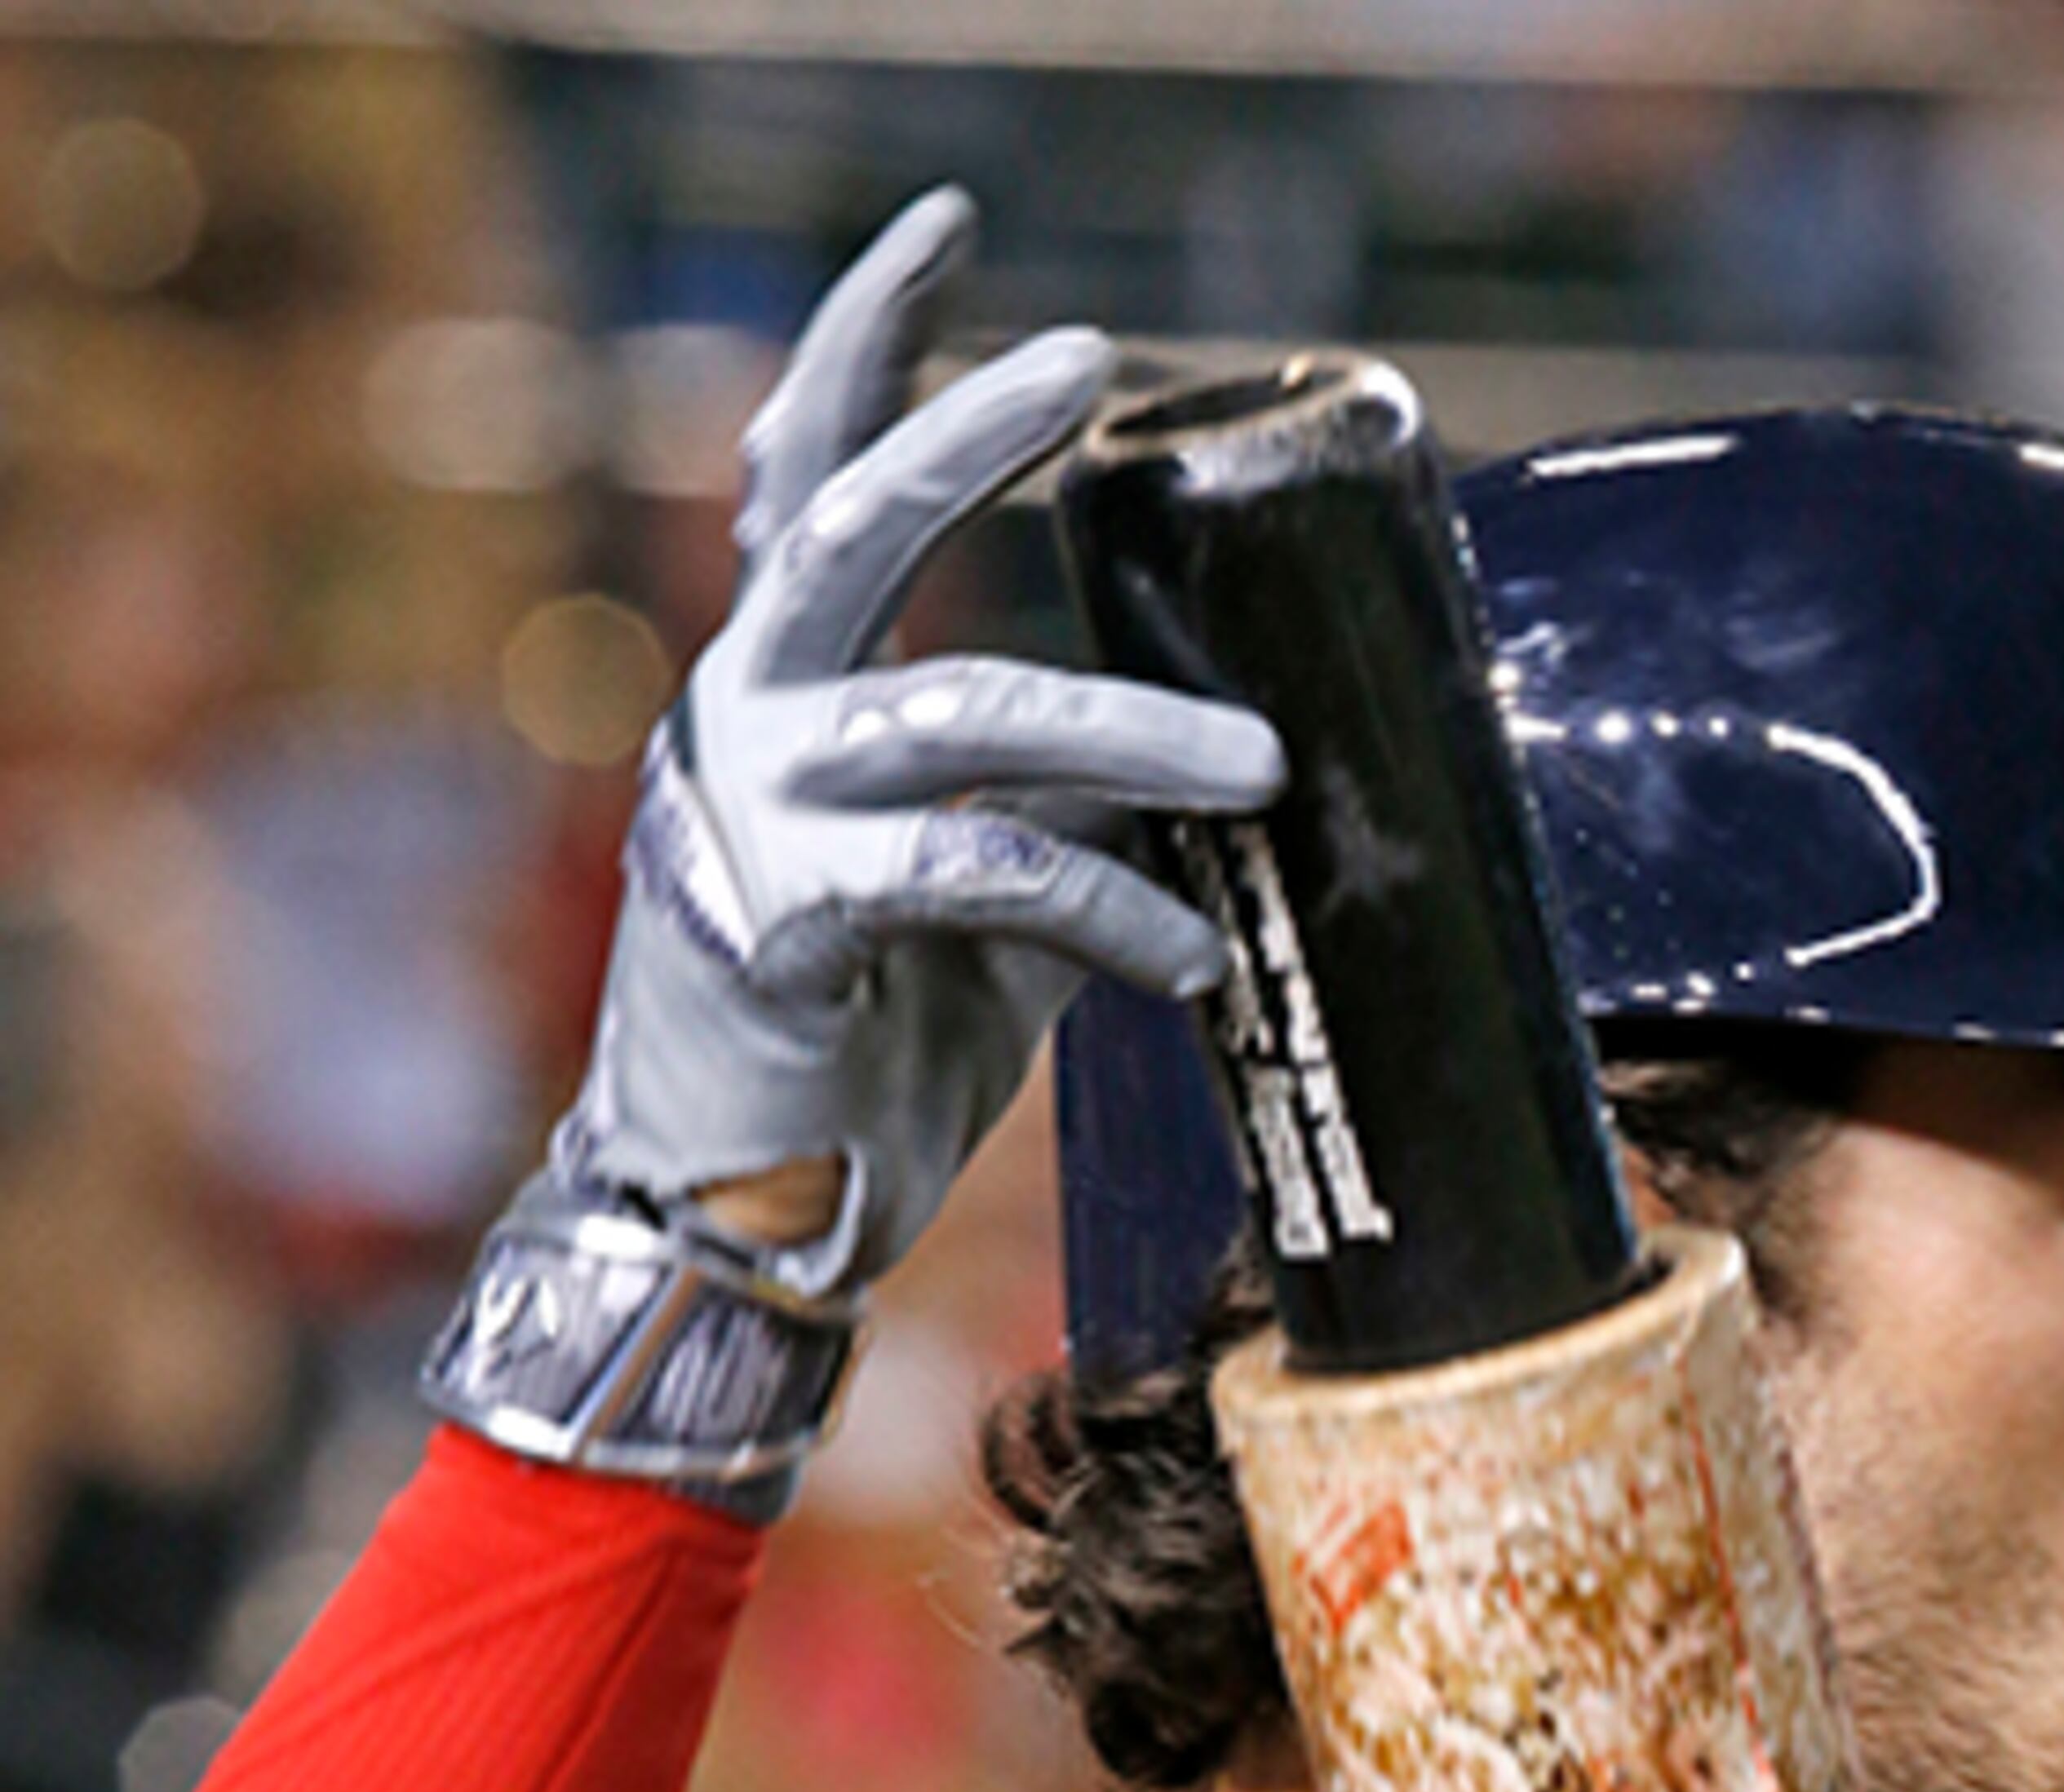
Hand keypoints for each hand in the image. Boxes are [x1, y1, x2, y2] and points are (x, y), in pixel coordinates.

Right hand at [559, 182, 1283, 1297]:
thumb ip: (1053, 811)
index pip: (807, 469)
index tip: (952, 233)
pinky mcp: (783, 923)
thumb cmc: (859, 1056)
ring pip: (959, 712)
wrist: (742, 1226)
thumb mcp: (978, 910)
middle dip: (967, 430)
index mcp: (782, 686)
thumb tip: (1205, 770)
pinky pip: (972, 877)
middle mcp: (747, 716)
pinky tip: (1190, 958)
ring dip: (1132, 732)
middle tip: (1082, 356)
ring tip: (1261, 762)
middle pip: (849, 520)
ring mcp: (753, 812)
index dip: (870, 345)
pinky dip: (1102, 906)